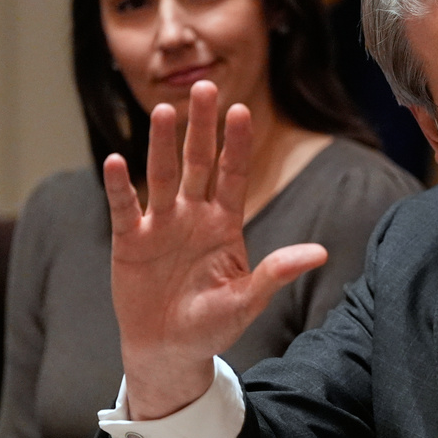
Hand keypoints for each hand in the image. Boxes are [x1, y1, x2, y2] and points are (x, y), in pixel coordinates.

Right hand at [104, 81, 327, 419]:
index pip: (233, 174)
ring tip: (163, 111)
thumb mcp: (248, 299)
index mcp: (224, 223)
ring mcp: (160, 225)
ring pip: (161, 176)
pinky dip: (119, 187)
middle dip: (201, 128)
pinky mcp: (129, 242)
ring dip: (161, 145)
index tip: (241, 109)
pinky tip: (115, 161)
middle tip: (204, 87)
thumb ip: (277, 272)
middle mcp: (192, 215)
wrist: (171, 350)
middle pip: (197, 163)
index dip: (237, 143)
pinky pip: (124, 208)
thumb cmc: (214, 324)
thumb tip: (321, 253)